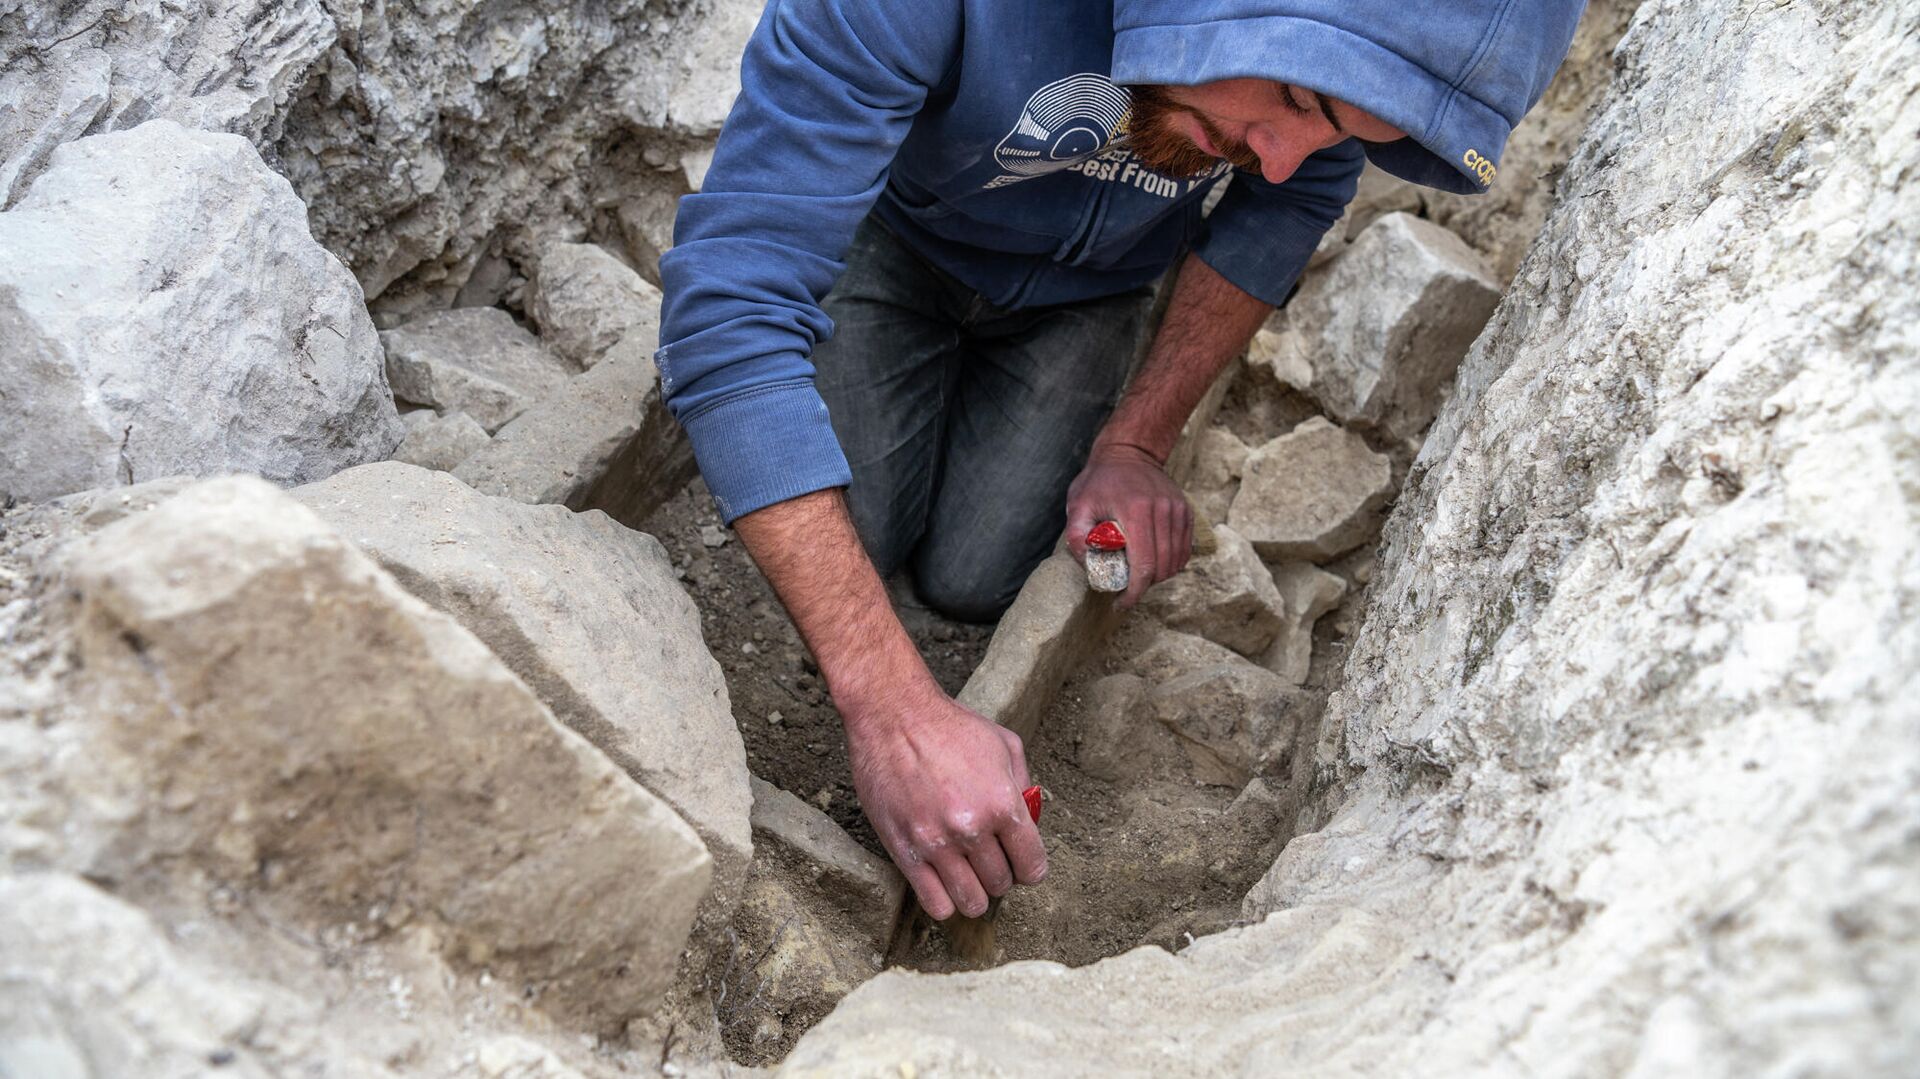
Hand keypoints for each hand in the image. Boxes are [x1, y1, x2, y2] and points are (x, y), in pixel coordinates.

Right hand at [844, 686, 1045, 919]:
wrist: (893, 716)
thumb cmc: (950, 727)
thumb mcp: (1005, 745)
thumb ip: (1024, 788)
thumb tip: (1031, 824)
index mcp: (1002, 804)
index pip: (1032, 867)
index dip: (1030, 868)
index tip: (1021, 861)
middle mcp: (971, 829)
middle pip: (1001, 885)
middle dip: (1001, 875)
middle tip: (989, 858)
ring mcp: (935, 844)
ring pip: (971, 902)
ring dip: (975, 893)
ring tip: (968, 874)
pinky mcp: (904, 851)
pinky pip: (934, 903)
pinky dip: (945, 901)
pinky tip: (944, 882)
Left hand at [1065, 441, 1194, 608]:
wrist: (1129, 454)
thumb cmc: (1099, 482)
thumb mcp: (1078, 504)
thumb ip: (1076, 536)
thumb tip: (1089, 567)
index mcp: (1136, 510)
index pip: (1144, 564)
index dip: (1134, 592)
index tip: (1121, 603)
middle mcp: (1163, 510)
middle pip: (1162, 567)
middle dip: (1144, 586)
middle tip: (1126, 589)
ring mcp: (1178, 510)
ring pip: (1176, 561)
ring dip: (1159, 576)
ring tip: (1139, 575)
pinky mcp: (1186, 511)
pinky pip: (1184, 549)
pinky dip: (1172, 563)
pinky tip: (1154, 563)